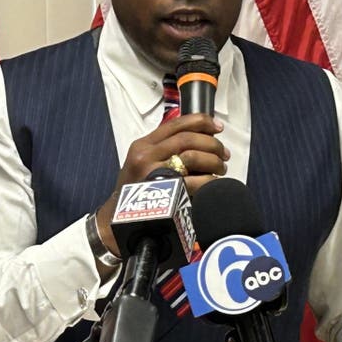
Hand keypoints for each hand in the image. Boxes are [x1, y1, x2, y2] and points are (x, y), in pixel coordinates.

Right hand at [95, 114, 228, 255]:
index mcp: (142, 145)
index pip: (176, 124)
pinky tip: (213, 183)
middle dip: (211, 144)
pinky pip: (193, 181)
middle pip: (187, 139)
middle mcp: (145, 155)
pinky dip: (208, 180)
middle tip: (224, 153)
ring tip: (220, 168)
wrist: (117, 220)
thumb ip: (164, 149)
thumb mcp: (142, 162)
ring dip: (213, 160)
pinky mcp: (163, 192)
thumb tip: (201, 138)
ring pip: (192, 156)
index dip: (201, 122)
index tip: (218, 127)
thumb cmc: (136, 191)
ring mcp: (153, 173)